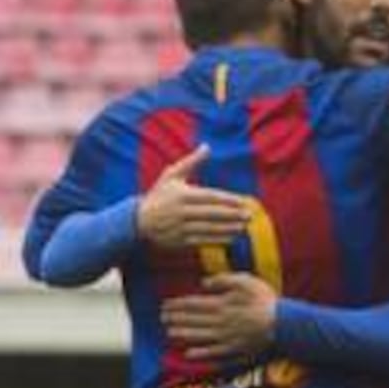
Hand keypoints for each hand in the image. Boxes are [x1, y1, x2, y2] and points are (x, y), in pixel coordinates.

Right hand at [136, 146, 252, 249]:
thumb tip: (207, 146)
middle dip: (232, 215)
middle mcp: (181, 211)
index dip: (228, 200)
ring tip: (244, 227)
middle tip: (249, 216)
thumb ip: (192, 162)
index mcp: (182, 194)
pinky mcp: (180, 241)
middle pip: (212, 213)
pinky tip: (231, 238)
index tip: (244, 201)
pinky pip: (203, 241)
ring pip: (209, 229)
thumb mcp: (171, 175)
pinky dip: (218, 240)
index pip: (210, 196)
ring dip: (228, 229)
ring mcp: (181, 227)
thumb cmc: (159, 195)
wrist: (138, 220)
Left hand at [160, 272, 277, 360]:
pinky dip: (199, 354)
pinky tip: (189, 353)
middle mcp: (220, 322)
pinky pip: (213, 353)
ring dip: (183, 335)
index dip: (178, 305)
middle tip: (162, 318)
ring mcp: (226, 338)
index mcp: (222, 304)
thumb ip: (223, 280)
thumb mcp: (246, 281)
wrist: (284, 324)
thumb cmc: (266, 301)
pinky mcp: (235, 351)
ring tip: (170, 333)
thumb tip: (203, 282)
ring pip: (199, 336)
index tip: (166, 305)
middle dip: (176, 319)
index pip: (194, 304)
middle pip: (193, 320)